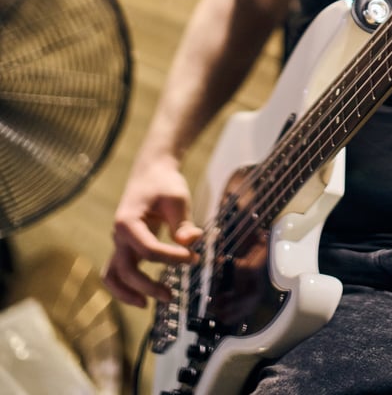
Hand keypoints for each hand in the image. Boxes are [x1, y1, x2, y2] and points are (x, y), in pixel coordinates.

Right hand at [103, 155, 201, 307]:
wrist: (151, 171)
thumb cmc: (164, 183)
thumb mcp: (177, 198)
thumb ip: (182, 223)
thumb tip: (191, 243)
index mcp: (128, 221)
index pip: (148, 250)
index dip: (172, 258)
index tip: (193, 257)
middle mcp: (118, 234)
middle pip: (126, 270)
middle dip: (147, 286)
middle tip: (172, 296)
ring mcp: (119, 242)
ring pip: (113, 275)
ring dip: (127, 293)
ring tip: (148, 304)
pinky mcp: (125, 247)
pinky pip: (117, 272)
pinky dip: (124, 288)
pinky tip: (143, 297)